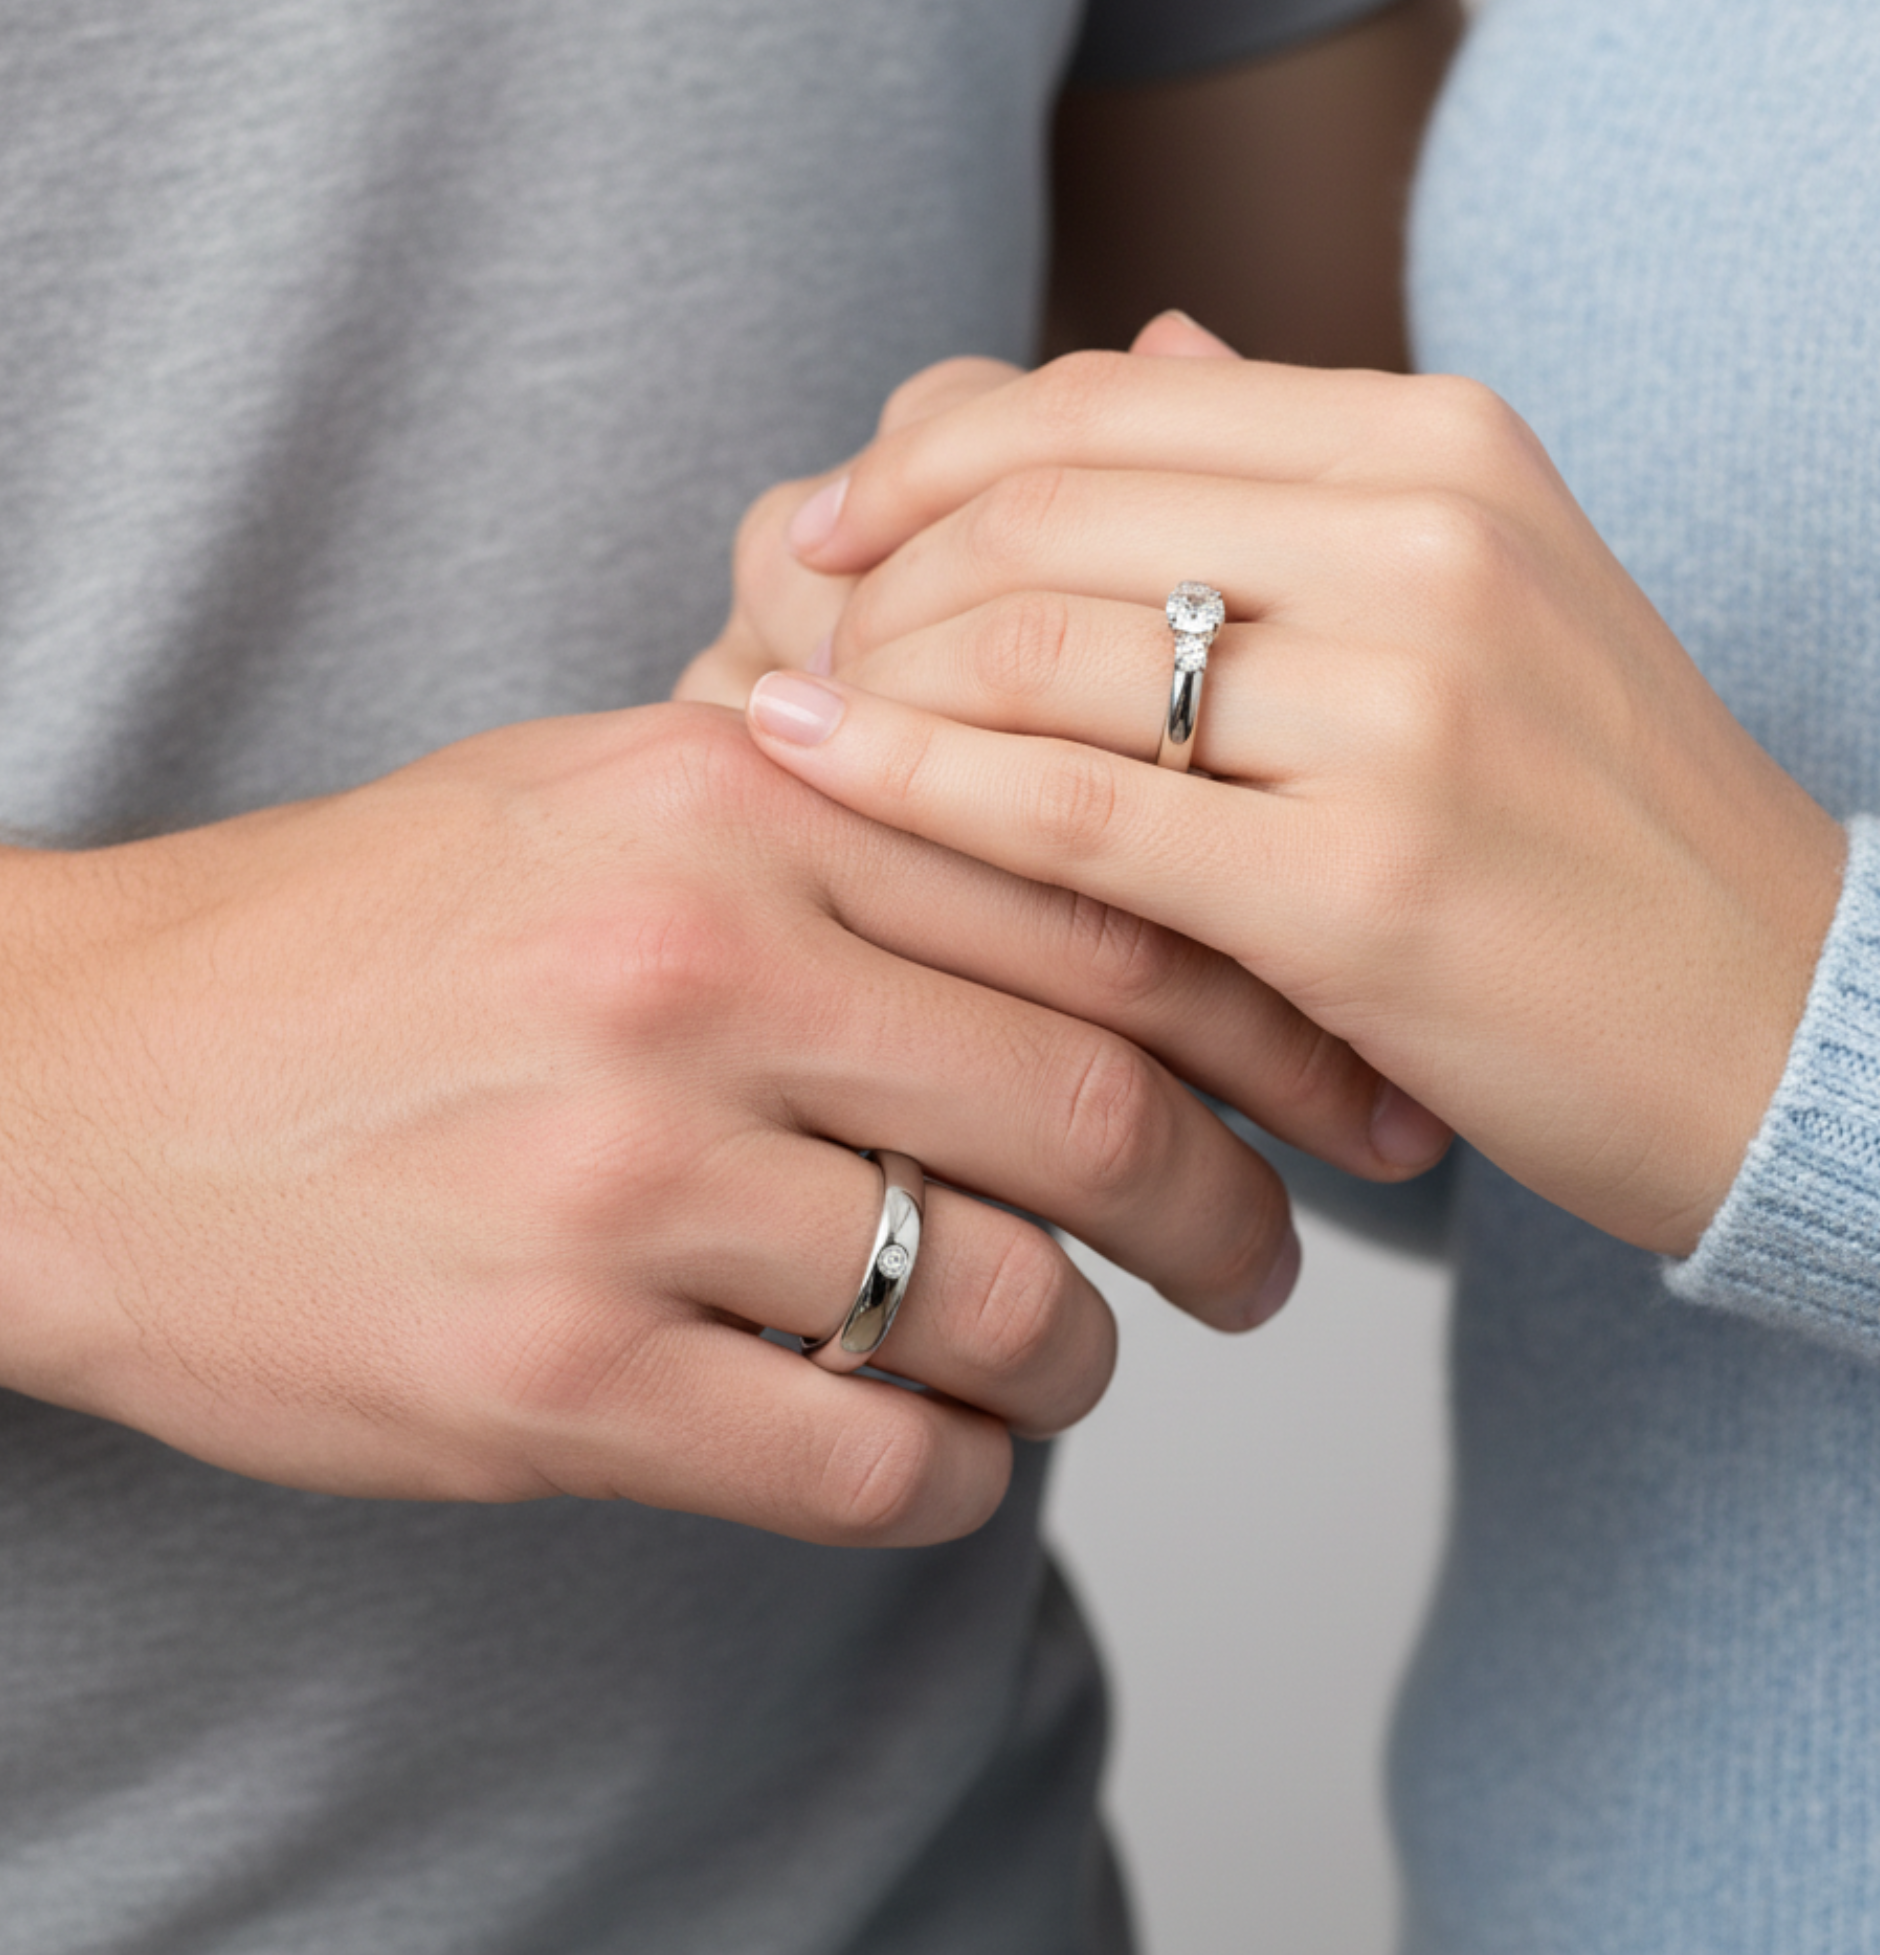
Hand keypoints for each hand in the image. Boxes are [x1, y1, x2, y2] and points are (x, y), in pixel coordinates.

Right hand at [0, 704, 1369, 1545]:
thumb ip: (851, 818)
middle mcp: (696, 966)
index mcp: (740, 798)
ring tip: (1078, 1362)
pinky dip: (959, 1478)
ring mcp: (622, 1174)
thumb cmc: (374, 938)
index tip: (1358, 1091)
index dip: (1276, 1016)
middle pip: (1099, 1107)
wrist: (84, 1081)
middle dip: (1233, 1212)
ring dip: (1091, 1360)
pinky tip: (945, 1456)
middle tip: (1270, 1263)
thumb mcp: (613, 796)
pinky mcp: (553, 1372)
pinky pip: (868, 1458)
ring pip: (1007, 1301)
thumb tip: (1097, 891)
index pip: (1106, 904)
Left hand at [743, 338, 1846, 1252]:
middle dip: (879, 576)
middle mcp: (1427, 543)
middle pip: (1044, 508)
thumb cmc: (1593, 821)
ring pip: (1038, 649)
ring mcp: (1404, 714)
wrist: (1773, 1019)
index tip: (828, 526)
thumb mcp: (1480, 591)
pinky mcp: (1363, 890)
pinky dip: (911, 782)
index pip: (1100, 400)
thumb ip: (1300, 468)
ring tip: (801, 720)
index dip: (923, 455)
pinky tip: (810, 768)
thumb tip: (1134, 349)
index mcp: (1444, 447)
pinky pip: (1068, 813)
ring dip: (878, 678)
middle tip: (799, 642)